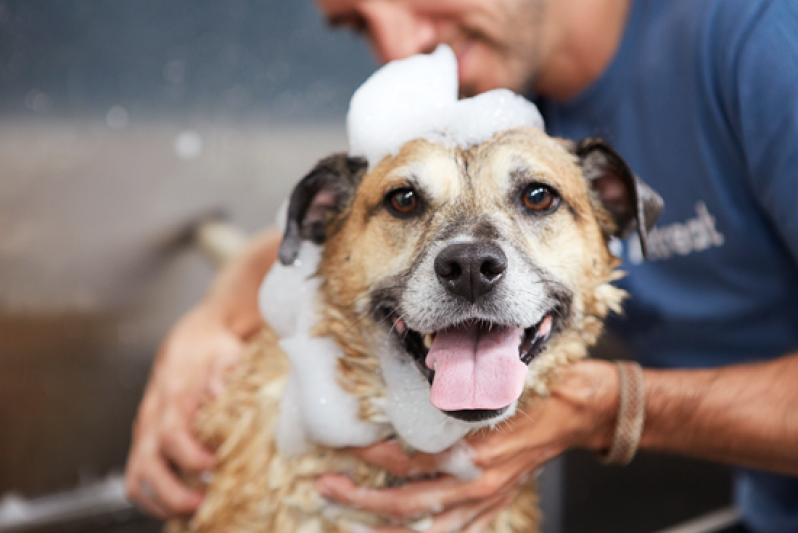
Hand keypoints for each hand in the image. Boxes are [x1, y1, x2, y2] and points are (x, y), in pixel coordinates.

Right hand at [125, 306, 244, 517]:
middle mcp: (153, 416)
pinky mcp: (145, 442)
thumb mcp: (227, 352)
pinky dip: (154, 499)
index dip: (190, 456)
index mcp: (173, 396)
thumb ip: (225, 370)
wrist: (191, 340)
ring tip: (192, 514)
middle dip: (171, 492)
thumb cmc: (212, 350)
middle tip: (201, 504)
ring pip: (137, 477)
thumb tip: (218, 391)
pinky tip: (179, 507)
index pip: (172, 433)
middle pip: (147, 464)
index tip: (214, 465)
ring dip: (161, 502)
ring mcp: (145, 431)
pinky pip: (138, 478)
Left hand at [315, 360, 617, 531]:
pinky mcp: (494, 506)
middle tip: (326, 486)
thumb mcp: (496, 384)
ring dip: (383, 530)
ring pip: (426, 530)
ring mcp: (486, 501)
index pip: (410, 459)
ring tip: (347, 525)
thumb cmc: (539, 391)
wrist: (579, 412)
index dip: (373, 454)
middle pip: (408, 502)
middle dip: (361, 499)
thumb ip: (456, 393)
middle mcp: (478, 483)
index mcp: (476, 450)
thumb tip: (405, 389)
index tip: (344, 443)